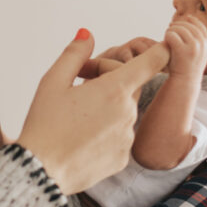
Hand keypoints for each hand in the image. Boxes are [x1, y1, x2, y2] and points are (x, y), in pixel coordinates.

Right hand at [17, 30, 169, 194]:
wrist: (40, 171)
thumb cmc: (44, 124)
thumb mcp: (52, 82)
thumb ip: (74, 54)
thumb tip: (87, 34)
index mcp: (114, 89)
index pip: (151, 62)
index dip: (159, 50)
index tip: (167, 44)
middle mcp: (128, 112)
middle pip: (129, 86)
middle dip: (109, 81)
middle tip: (78, 86)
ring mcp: (127, 137)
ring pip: (123, 113)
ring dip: (107, 109)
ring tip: (75, 117)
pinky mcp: (122, 158)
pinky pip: (119, 137)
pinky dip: (106, 133)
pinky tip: (82, 138)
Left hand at [164, 15, 206, 77]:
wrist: (184, 82)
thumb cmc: (186, 65)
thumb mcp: (196, 50)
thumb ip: (195, 37)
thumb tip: (188, 17)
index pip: (199, 25)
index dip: (189, 21)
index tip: (180, 22)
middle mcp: (203, 44)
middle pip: (188, 25)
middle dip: (177, 25)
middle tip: (170, 29)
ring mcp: (194, 47)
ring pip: (179, 28)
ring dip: (171, 30)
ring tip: (167, 35)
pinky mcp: (183, 51)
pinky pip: (172, 35)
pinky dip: (167, 36)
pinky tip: (165, 41)